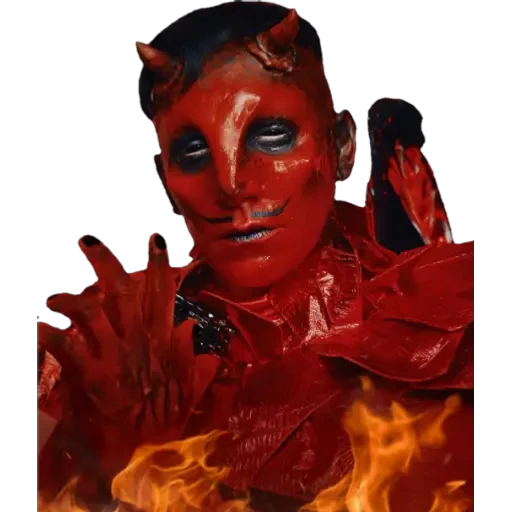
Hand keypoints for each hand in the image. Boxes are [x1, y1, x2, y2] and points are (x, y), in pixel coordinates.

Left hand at [37, 234, 194, 481]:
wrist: (146, 446)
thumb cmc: (164, 413)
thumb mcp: (184, 382)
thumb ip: (187, 352)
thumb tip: (190, 327)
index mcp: (161, 338)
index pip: (163, 293)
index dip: (160, 265)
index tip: (156, 239)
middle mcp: (138, 339)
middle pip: (123, 292)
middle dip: (107, 264)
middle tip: (89, 241)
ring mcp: (116, 354)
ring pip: (94, 312)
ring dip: (71, 297)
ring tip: (54, 296)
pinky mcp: (94, 373)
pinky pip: (69, 347)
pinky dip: (50, 335)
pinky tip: (39, 328)